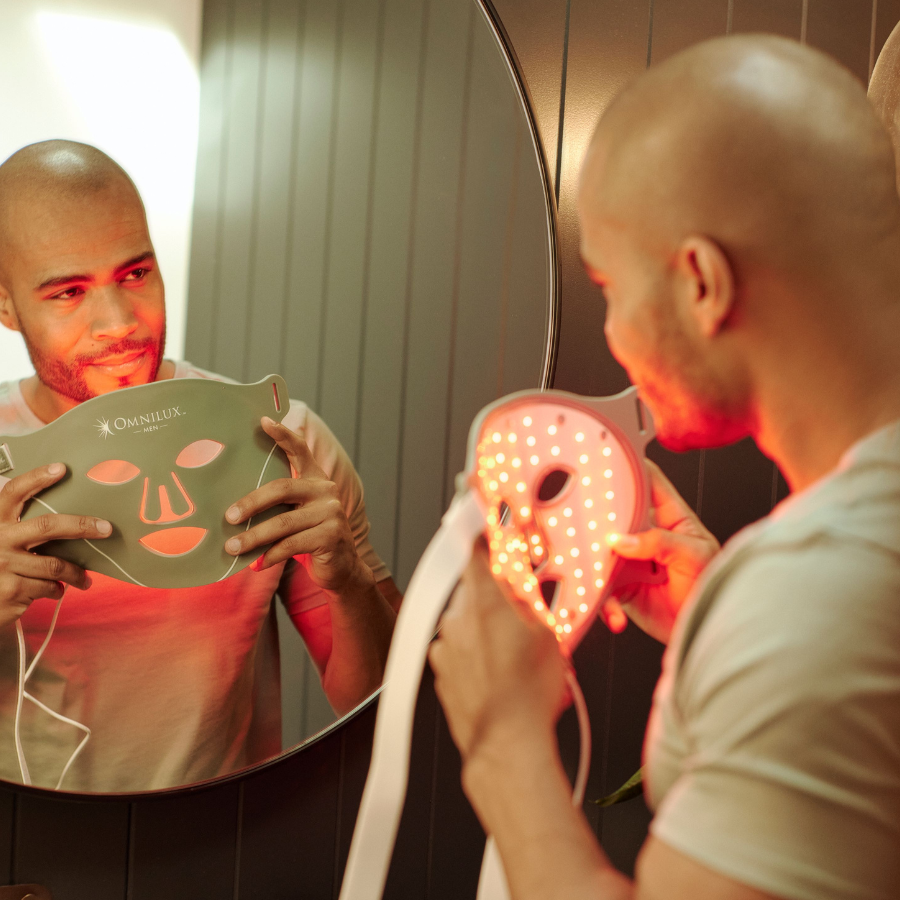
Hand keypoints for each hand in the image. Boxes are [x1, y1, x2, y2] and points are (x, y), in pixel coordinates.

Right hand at [0, 463, 109, 627]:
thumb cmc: (1, 568)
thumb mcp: (5, 544)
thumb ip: (26, 532)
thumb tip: (76, 523)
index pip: (14, 493)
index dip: (36, 479)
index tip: (61, 468)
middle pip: (47, 526)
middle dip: (82, 526)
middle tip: (107, 529)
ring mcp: (3, 565)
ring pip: (56, 565)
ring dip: (76, 573)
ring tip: (85, 579)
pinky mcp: (12, 590)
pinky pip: (50, 586)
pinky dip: (57, 589)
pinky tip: (56, 590)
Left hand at [224, 417, 371, 593]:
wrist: (341, 568)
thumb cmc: (309, 539)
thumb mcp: (296, 515)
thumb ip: (279, 505)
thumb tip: (233, 509)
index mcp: (315, 480)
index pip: (300, 450)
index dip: (283, 435)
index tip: (263, 421)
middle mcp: (326, 491)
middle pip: (281, 489)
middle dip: (251, 503)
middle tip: (228, 517)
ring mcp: (331, 513)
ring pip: (282, 523)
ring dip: (253, 538)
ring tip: (232, 547)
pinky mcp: (331, 536)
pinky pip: (291, 545)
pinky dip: (270, 556)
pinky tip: (257, 564)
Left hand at [429, 540, 568, 769]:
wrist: (507, 742)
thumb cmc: (529, 693)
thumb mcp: (547, 631)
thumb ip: (529, 597)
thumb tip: (521, 579)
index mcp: (483, 599)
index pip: (475, 550)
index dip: (483, 538)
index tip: (487, 530)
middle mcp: (456, 618)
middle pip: (473, 590)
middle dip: (494, 598)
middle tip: (520, 616)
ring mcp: (443, 646)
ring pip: (465, 622)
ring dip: (484, 629)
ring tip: (512, 655)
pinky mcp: (439, 671)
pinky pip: (457, 650)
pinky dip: (474, 655)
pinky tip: (498, 673)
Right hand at [604, 460, 718, 643]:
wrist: (707, 629)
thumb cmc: (714, 586)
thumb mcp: (694, 556)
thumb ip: (659, 542)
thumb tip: (621, 539)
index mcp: (669, 517)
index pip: (648, 481)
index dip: (630, 466)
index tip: (608, 459)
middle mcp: (646, 535)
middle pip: (615, 516)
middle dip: (599, 521)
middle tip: (588, 528)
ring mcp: (631, 560)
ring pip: (602, 552)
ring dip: (596, 566)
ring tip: (599, 581)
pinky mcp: (622, 588)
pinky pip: (603, 589)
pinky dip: (604, 603)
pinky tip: (616, 615)